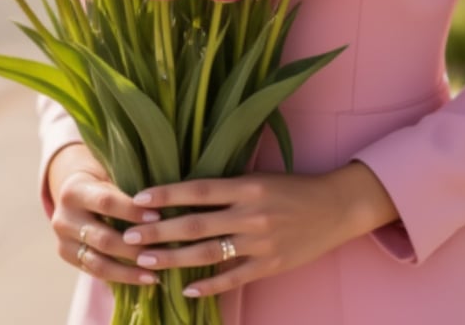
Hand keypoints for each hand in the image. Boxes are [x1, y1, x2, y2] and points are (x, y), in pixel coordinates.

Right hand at [46, 144, 163, 286]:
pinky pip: (95, 273)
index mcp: (74, 191)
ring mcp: (62, 241)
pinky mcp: (67, 257)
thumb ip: (128, 187)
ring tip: (155, 274)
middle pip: (102, 238)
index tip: (159, 217)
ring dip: (129, 270)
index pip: (106, 203)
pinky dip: (120, 277)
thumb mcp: (110, 174)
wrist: (73, 192)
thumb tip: (165, 201)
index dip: (132, 211)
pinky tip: (142, 278)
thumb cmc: (104, 179)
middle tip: (162, 251)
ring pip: (98, 262)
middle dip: (134, 246)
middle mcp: (63, 218)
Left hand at [118, 162, 398, 297]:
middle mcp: (250, 213)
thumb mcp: (261, 177)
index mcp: (247, 186)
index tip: (138, 200)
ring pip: (208, 253)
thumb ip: (229, 186)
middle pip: (195, 224)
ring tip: (145, 262)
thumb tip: (187, 191)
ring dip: (173, 258)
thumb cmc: (294, 187)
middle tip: (128, 237)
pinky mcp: (270, 265)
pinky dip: (209, 284)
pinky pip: (233, 278)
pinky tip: (186, 287)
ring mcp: (260, 242)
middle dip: (158, 232)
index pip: (198, 189)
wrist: (335, 207)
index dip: (167, 195)